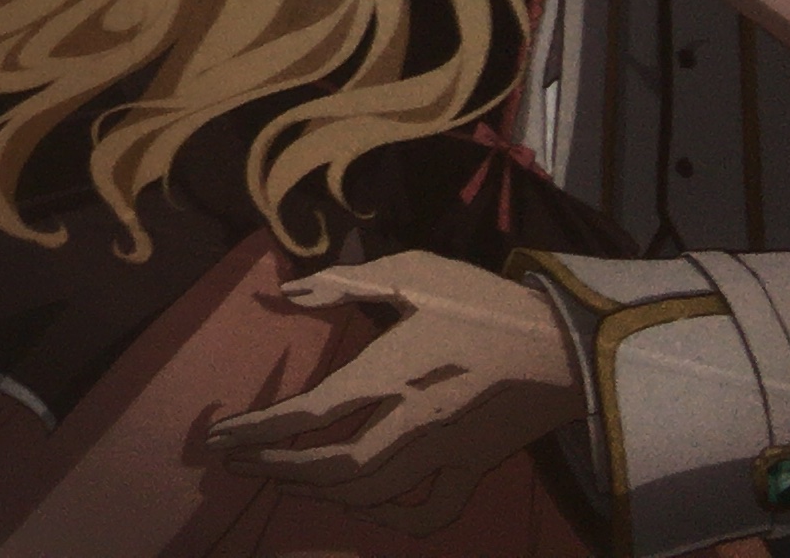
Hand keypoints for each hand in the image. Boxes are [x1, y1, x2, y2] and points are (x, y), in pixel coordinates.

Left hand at [204, 252, 585, 534]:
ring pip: (371, 493)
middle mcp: (411, 422)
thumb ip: (347, 281)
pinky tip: (363, 506)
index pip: (310, 413)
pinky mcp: (473, 468)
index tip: (223, 437)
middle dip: (276, 468)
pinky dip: (389, 518)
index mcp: (390, 372)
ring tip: (281, 480)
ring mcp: (444, 453)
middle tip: (236, 464)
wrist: (566, 343)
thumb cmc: (486, 302)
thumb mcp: (415, 271)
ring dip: (318, 492)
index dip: (260, 430)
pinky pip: (428, 512)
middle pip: (332, 464)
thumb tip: (290, 291)